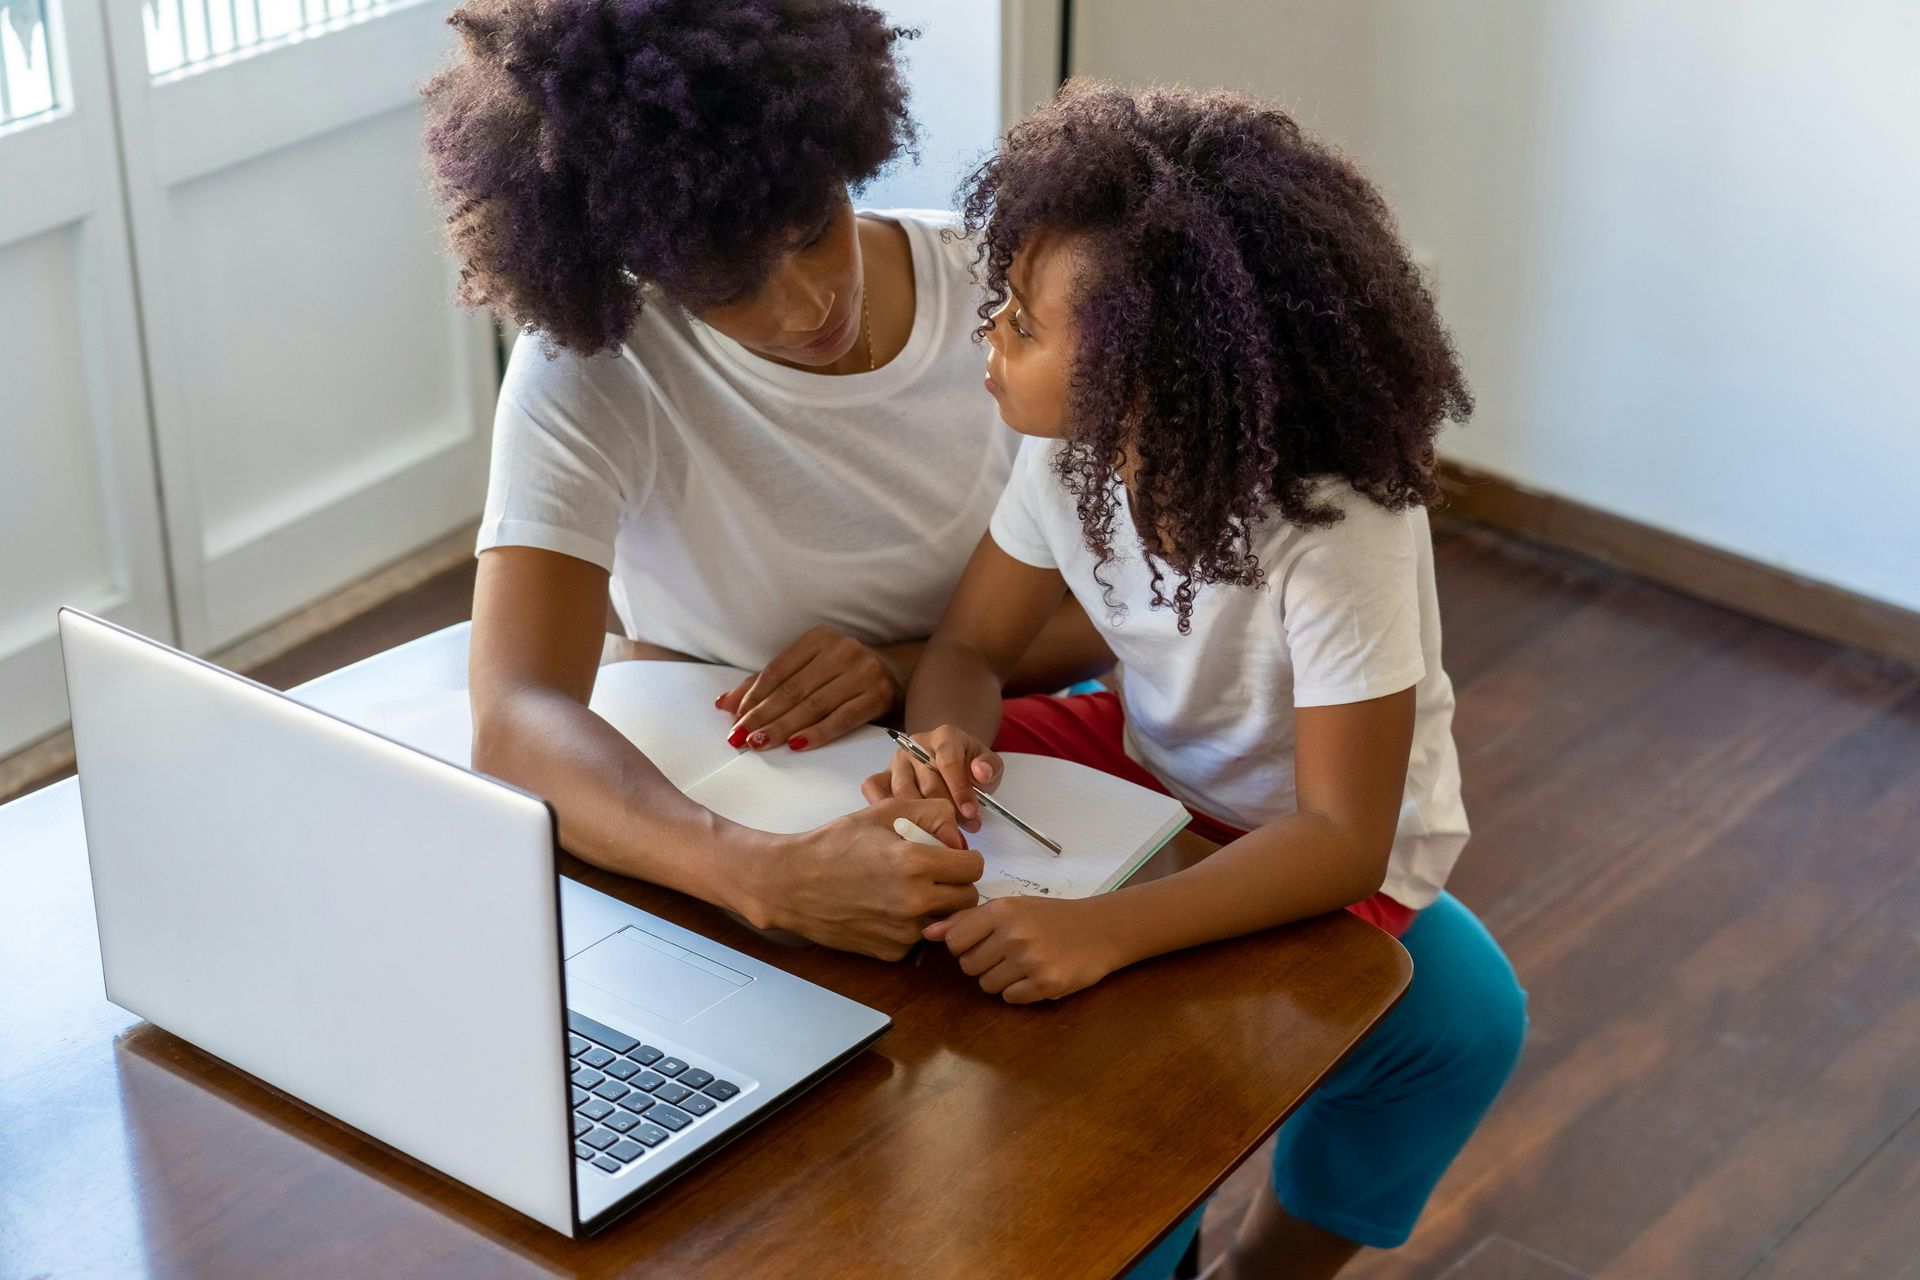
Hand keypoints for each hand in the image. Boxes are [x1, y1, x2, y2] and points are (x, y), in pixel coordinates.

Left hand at [717, 625, 902, 751]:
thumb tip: (725, 704)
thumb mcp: (808, 670)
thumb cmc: (844, 674)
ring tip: (761, 743)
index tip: (735, 720)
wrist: (898, 675)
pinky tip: (798, 745)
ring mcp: (863, 672)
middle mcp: (843, 649)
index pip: (778, 670)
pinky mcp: (879, 695)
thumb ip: (767, 685)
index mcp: (820, 638)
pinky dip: (818, 733)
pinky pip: (843, 718)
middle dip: (763, 716)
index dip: (753, 697)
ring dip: (784, 727)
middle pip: (793, 689)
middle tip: (740, 738)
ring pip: (814, 705)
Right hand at [746, 798, 983, 959]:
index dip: (965, 857)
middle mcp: (915, 902)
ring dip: (936, 906)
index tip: (950, 855)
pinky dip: (911, 925)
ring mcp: (903, 932)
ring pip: (945, 920)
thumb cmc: (836, 843)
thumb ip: (931, 813)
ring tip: (907, 890)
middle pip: (968, 898)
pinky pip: (919, 939)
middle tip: (934, 873)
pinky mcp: (891, 952)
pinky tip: (887, 908)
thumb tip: (959, 835)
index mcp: (916, 864)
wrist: (793, 882)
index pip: (974, 867)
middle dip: (957, 883)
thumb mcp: (884, 811)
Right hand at [859, 724, 1002, 831]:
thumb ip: (989, 767)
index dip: (960, 790)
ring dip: (923, 819)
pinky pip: (873, 789)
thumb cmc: (968, 766)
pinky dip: (885, 808)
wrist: (951, 762)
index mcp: (944, 737)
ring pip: (903, 794)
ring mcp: (896, 761)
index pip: (948, 762)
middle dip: (948, 812)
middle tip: (964, 831)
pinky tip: (905, 826)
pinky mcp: (882, 775)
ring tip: (942, 834)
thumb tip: (980, 772)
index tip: (971, 812)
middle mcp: (916, 746)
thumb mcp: (988, 764)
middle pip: (927, 784)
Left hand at [923, 896, 1123, 1002]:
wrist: (1101, 929)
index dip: (965, 945)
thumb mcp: (1011, 907)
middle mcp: (1013, 934)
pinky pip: (1010, 998)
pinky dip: (1020, 991)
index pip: (954, 941)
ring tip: (1024, 964)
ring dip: (1001, 979)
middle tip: (1008, 953)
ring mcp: (1030, 960)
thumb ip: (968, 919)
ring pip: (987, 985)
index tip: (984, 941)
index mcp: (1002, 910)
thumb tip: (928, 933)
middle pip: (968, 966)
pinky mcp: (1045, 984)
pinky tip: (1036, 975)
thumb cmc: (1051, 916)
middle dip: (983, 963)